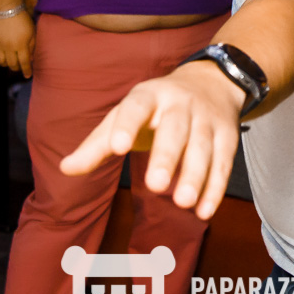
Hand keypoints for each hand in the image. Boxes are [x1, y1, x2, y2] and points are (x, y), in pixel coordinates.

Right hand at [0, 12, 35, 78]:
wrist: (7, 9)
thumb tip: (30, 59)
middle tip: (19, 67)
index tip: (28, 75)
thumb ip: (32, 46)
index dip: (27, 70)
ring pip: (1, 62)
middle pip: (12, 64)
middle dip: (17, 68)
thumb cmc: (22, 20)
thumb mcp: (32, 32)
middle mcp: (9, 47)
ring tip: (10, 64)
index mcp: (21, 45)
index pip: (24, 63)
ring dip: (6, 65)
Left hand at [60, 61, 244, 219]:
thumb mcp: (124, 116)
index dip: (126, 125)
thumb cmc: (155, 108)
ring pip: (202, 147)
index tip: (117, 148)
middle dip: (167, 156)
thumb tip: (65, 169)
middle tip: (155, 185)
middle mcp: (180, 104)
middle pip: (175, 129)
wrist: (211, 81)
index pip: (136, 106)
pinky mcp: (227, 135)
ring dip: (195, 176)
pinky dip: (215, 188)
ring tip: (182, 203)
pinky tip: (204, 212)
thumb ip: (97, 144)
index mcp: (149, 95)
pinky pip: (223, 163)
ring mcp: (207, 119)